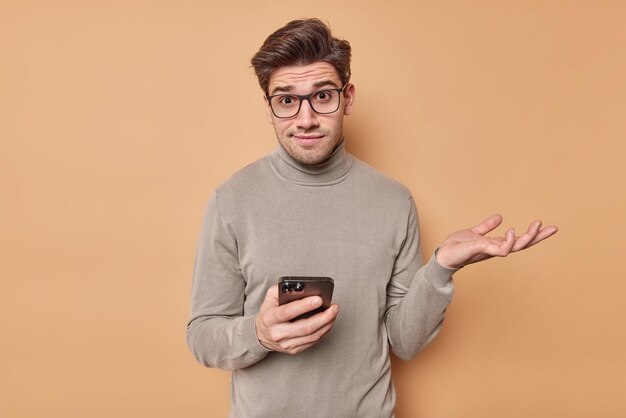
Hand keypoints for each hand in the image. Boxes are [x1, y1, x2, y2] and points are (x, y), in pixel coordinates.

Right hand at [255, 285, 339, 353]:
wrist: (261, 335)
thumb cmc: (269, 312)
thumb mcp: (270, 297)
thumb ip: (283, 290)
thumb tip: (302, 288)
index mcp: (270, 318)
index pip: (288, 312)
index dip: (304, 306)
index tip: (319, 299)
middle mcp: (277, 333)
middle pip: (305, 327)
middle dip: (323, 317)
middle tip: (334, 307)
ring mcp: (286, 344)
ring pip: (312, 336)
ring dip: (327, 324)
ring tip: (334, 312)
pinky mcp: (294, 350)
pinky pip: (313, 341)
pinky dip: (324, 331)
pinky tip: (329, 322)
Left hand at [435, 214, 557, 268]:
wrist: (443, 255)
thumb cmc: (457, 246)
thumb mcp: (474, 233)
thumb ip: (486, 226)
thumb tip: (500, 217)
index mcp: (496, 244)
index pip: (519, 240)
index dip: (534, 235)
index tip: (550, 227)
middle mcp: (496, 249)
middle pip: (523, 244)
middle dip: (538, 237)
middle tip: (552, 228)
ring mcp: (491, 251)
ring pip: (515, 247)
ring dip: (528, 237)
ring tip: (537, 224)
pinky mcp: (482, 251)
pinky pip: (500, 249)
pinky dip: (508, 241)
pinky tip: (512, 230)